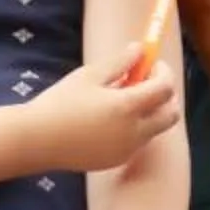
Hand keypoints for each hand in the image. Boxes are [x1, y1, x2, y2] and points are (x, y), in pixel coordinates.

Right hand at [31, 46, 179, 173]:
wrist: (38, 141)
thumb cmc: (61, 103)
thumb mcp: (90, 76)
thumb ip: (120, 62)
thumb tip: (140, 49)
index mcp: (128, 107)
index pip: (165, 88)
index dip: (163, 72)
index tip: (151, 63)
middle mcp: (134, 132)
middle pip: (171, 115)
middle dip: (166, 96)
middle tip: (146, 82)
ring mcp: (127, 149)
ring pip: (155, 129)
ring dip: (149, 111)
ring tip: (119, 99)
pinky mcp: (117, 160)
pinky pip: (137, 142)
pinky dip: (134, 127)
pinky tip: (108, 119)